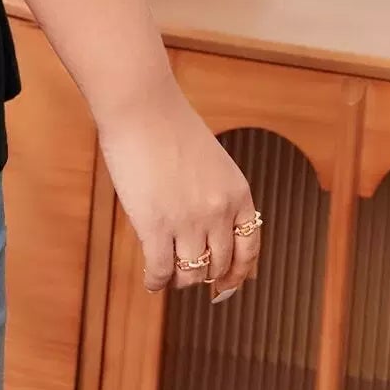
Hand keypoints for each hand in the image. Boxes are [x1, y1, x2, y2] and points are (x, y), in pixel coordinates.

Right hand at [97, 78, 261, 301]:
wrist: (140, 105)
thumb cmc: (167, 123)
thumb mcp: (210, 161)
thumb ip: (215, 194)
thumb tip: (207, 229)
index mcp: (238, 194)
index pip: (249, 250)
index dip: (238, 273)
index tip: (227, 285)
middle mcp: (219, 213)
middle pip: (218, 266)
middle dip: (203, 274)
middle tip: (188, 274)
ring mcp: (188, 222)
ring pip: (191, 275)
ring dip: (179, 280)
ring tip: (167, 275)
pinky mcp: (155, 226)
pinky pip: (161, 271)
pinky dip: (156, 281)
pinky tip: (150, 279)